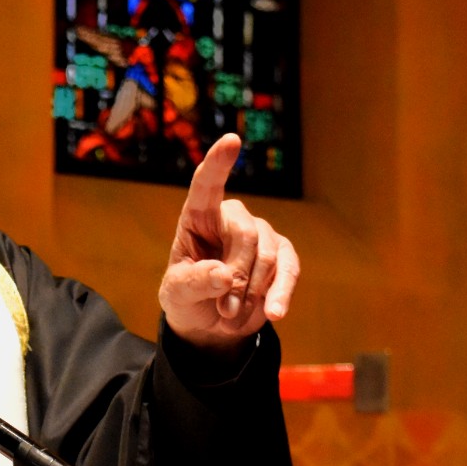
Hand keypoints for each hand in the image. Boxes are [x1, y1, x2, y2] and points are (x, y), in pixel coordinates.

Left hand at [159, 134, 300, 354]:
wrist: (211, 325)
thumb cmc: (187, 299)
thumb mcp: (177, 295)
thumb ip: (194, 283)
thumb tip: (225, 276)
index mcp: (198, 217)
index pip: (207, 185)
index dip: (218, 163)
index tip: (231, 140)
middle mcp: (232, 219)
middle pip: (245, 234)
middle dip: (236, 275)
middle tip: (223, 308)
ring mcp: (261, 235)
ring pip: (268, 255)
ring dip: (251, 292)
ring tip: (230, 315)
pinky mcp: (283, 257)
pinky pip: (289, 270)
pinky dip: (281, 293)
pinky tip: (275, 312)